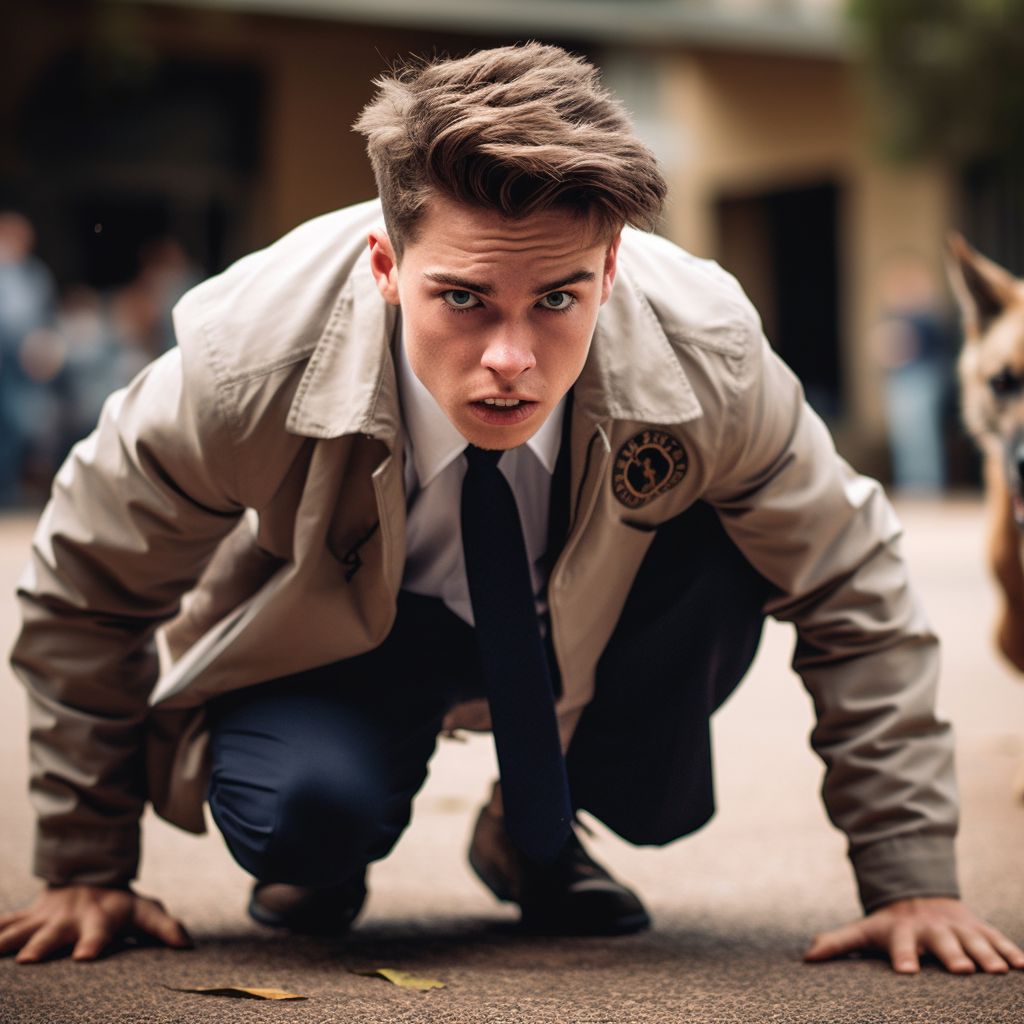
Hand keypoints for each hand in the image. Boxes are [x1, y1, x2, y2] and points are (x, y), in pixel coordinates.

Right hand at [0, 885, 191, 962]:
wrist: (90, 876)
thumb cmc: (120, 903)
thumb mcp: (146, 911)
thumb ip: (164, 927)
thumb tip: (186, 945)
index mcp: (99, 919)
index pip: (99, 933)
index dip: (93, 943)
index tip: (85, 956)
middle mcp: (68, 919)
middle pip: (53, 935)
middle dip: (41, 946)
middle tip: (28, 959)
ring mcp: (43, 919)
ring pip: (19, 930)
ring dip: (4, 941)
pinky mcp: (25, 918)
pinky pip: (3, 924)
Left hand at [804, 897, 1023, 973]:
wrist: (919, 896)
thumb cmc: (889, 924)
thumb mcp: (864, 930)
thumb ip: (838, 943)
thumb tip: (807, 957)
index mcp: (903, 931)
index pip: (900, 944)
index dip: (903, 956)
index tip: (906, 971)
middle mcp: (932, 929)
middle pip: (942, 941)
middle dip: (952, 953)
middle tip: (961, 969)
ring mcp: (957, 928)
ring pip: (974, 940)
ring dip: (986, 953)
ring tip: (997, 970)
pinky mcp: (979, 930)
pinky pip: (997, 939)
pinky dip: (1010, 950)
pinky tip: (1022, 966)